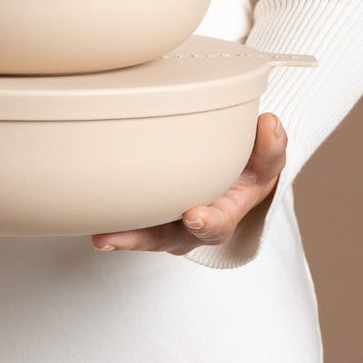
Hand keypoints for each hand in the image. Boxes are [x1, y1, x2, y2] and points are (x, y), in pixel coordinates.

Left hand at [91, 112, 285, 253]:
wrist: (234, 176)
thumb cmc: (248, 168)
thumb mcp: (266, 158)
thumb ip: (270, 146)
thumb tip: (271, 124)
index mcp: (226, 212)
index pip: (217, 223)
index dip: (207, 222)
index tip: (195, 216)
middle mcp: (193, 224)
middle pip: (168, 238)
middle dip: (144, 238)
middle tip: (119, 237)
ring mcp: (168, 221)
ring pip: (144, 234)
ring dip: (121, 236)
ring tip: (99, 236)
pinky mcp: (147, 212)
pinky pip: (130, 219)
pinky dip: (112, 220)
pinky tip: (91, 217)